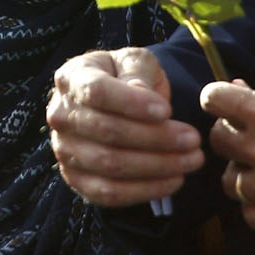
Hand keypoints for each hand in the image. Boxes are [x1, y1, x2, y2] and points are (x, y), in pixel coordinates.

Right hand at [47, 48, 203, 206]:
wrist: (112, 101)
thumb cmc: (126, 77)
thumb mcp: (135, 61)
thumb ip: (138, 72)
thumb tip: (141, 94)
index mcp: (71, 79)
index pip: (97, 92)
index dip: (132, 103)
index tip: (167, 111)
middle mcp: (60, 116)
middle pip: (108, 132)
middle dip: (157, 138)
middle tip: (194, 140)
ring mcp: (65, 151)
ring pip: (111, 165)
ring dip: (158, 166)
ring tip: (192, 159)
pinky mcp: (76, 180)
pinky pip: (109, 193)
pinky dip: (145, 191)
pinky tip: (174, 181)